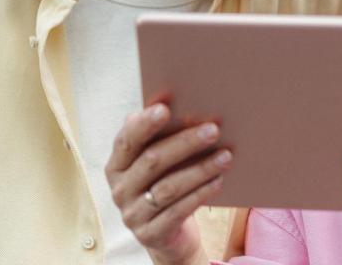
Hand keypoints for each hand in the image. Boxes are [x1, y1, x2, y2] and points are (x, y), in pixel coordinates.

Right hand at [105, 103, 232, 264]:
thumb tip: (166, 105)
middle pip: (151, 161)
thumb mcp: (158, 165)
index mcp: (116, 166)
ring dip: (200, 169)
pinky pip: (179, 211)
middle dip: (185, 143)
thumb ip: (156, 139)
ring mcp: (133, 215)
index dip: (144, 124)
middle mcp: (119, 190)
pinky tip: (218, 180)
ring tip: (225, 156)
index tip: (166, 108)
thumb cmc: (164, 187)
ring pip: (168, 187)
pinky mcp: (151, 235)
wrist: (169, 237)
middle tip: (213, 130)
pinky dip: (201, 193)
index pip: (126, 141)